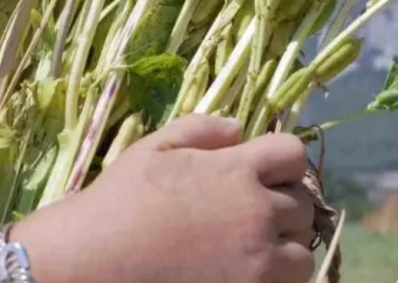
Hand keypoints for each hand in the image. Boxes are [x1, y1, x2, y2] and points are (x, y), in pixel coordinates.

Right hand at [15, 114, 317, 282]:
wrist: (94, 262)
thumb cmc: (118, 202)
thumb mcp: (152, 149)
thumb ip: (199, 130)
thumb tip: (238, 129)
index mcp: (236, 171)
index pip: (293, 155)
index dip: (282, 162)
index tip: (264, 172)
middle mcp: (256, 214)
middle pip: (303, 205)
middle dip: (284, 205)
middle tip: (253, 214)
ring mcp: (257, 262)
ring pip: (303, 254)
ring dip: (285, 248)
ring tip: (255, 249)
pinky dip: (273, 279)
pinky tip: (244, 271)